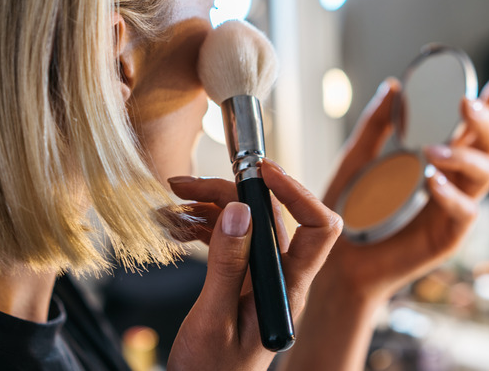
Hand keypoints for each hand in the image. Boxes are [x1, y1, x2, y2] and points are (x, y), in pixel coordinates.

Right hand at [166, 162, 341, 370]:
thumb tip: (241, 210)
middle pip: (268, 217)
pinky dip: (204, 228)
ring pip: (245, 224)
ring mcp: (261, 278)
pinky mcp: (242, 280)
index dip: (297, 192)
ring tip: (171, 208)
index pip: (318, 228)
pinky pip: (229, 241)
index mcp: (287, 289)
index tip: (260, 171)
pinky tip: (177, 228)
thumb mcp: (214, 319)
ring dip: (208, 209)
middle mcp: (280, 278)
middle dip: (227, 193)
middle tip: (182, 187)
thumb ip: (227, 266)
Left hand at [320, 73, 488, 303]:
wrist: (336, 260)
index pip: (471, 129)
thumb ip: (375, 126)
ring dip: (464, 156)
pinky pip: (465, 212)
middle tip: (465, 104)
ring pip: (487, 175)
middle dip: (486, 122)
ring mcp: (453, 209)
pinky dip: (451, 194)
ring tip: (433, 150)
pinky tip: (432, 182)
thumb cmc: (350, 211)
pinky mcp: (447, 236)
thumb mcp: (356, 161)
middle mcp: (453, 182)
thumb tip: (394, 86)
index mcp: (437, 161)